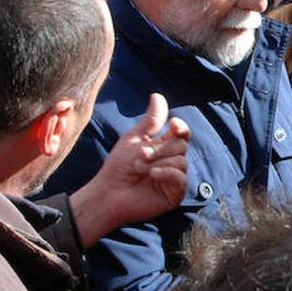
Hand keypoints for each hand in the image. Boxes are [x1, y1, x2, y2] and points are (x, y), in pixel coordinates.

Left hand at [69, 94, 189, 247]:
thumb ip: (150, 120)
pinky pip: (181, 178)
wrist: (109, 192)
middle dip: (160, 149)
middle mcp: (172, 162)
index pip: (182, 133)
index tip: (172, 124)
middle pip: (181, 145)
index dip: (181, 127)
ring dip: (158, 162)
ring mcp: (175, 178)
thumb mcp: (134, 138)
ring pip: (181, 161)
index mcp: (164, 147)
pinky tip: (152, 176)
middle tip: (140, 157)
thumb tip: (158, 95)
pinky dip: (167, 173)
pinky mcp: (175, 194)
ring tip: (140, 169)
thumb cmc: (118, 167)